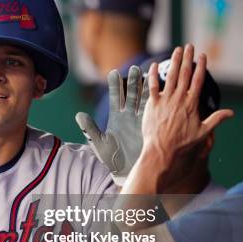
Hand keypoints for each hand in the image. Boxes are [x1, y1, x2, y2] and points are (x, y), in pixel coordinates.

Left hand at [76, 65, 148, 184]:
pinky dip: (159, 102)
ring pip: (146, 101)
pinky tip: (163, 91)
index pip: (115, 98)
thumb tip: (78, 115)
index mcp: (116, 119)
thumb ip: (89, 129)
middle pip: (132, 95)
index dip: (115, 86)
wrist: (127, 172)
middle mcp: (129, 117)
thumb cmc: (113, 159)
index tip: (114, 72)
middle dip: (133, 82)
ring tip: (150, 75)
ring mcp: (141, 121)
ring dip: (148, 89)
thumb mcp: (99, 144)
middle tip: (136, 68)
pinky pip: (156, 113)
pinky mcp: (151, 128)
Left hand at [140, 45, 233, 189]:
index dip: (201, 67)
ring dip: (173, 62)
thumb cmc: (182, 143)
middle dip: (187, 59)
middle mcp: (178, 99)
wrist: (161, 150)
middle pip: (184, 74)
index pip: (198, 80)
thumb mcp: (203, 132)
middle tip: (189, 46)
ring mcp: (165, 100)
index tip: (203, 56)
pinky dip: (153, 75)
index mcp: (191, 103)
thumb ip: (216, 119)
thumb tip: (231, 113)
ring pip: (170, 76)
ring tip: (176, 50)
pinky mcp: (152, 104)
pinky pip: (152, 86)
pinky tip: (153, 65)